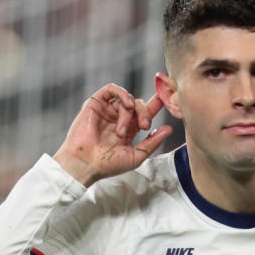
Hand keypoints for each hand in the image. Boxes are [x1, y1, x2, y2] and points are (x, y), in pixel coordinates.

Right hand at [54, 83, 172, 185]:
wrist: (85, 164)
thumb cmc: (107, 165)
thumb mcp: (136, 156)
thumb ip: (152, 142)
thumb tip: (169, 129)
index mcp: (130, 130)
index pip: (146, 112)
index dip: (157, 104)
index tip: (169, 98)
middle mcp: (119, 118)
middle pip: (139, 104)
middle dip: (145, 113)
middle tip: (145, 127)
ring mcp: (107, 110)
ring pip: (127, 99)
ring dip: (130, 113)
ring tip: (122, 131)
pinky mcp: (95, 103)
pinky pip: (111, 89)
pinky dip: (122, 93)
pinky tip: (126, 104)